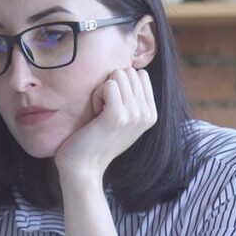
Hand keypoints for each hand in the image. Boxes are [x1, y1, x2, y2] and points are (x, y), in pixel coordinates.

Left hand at [53, 67, 156, 182]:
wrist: (83, 166)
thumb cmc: (95, 139)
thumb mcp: (122, 118)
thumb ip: (132, 97)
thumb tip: (134, 69)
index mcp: (152, 113)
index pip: (140, 74)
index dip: (119, 85)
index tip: (110, 108)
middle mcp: (147, 114)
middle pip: (128, 71)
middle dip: (110, 86)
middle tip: (102, 111)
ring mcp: (135, 115)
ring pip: (118, 75)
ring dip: (102, 91)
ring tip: (99, 114)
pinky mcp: (118, 116)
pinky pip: (107, 84)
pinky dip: (96, 95)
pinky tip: (95, 114)